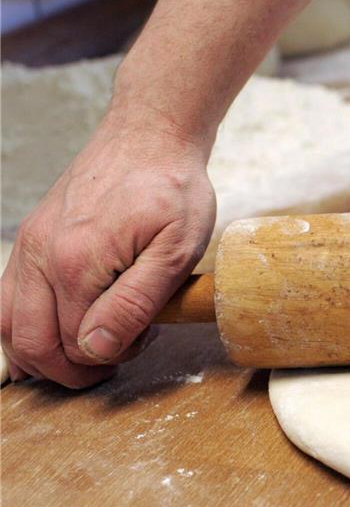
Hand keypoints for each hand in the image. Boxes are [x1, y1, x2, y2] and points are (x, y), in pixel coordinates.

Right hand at [0, 108, 215, 387]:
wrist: (151, 136)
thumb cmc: (172, 189)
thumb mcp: (177, 250)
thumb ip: (136, 303)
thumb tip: (97, 348)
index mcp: (77, 264)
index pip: (78, 345)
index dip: (114, 356)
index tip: (147, 337)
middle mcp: (40, 257)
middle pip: (33, 344)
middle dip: (73, 370)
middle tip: (116, 360)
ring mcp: (29, 246)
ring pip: (8, 326)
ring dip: (42, 353)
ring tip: (88, 349)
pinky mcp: (31, 238)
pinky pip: (9, 297)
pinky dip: (27, 324)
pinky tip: (60, 326)